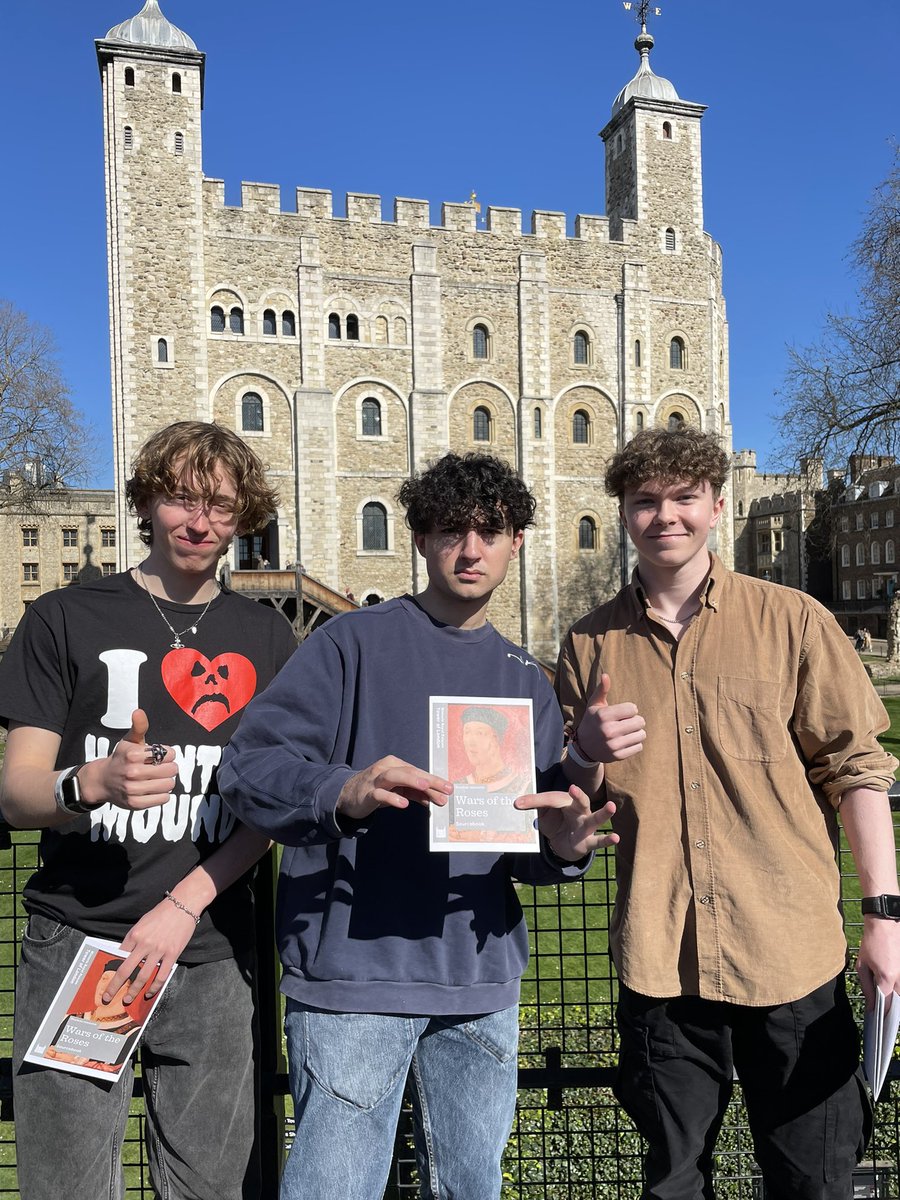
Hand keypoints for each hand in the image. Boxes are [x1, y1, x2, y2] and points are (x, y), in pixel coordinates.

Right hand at [79, 709, 177, 810]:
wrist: (103, 781)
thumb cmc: (122, 758)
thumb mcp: (129, 740)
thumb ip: (139, 726)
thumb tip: (138, 711)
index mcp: (133, 754)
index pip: (169, 754)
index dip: (168, 754)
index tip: (159, 755)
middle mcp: (132, 772)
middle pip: (172, 770)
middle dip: (169, 767)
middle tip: (160, 767)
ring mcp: (133, 789)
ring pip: (169, 785)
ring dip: (167, 781)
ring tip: (157, 778)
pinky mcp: (135, 804)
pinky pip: (163, 799)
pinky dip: (162, 794)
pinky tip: (153, 789)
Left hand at [103, 897, 198, 1003]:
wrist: (183, 904)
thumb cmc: (161, 913)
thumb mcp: (142, 923)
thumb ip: (134, 939)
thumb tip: (125, 956)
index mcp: (135, 935)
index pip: (119, 956)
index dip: (111, 969)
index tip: (105, 980)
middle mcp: (145, 944)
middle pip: (126, 970)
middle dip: (115, 987)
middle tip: (107, 998)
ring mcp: (159, 950)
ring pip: (142, 976)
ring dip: (133, 991)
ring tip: (128, 999)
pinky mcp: (172, 954)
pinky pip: (161, 976)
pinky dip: (154, 987)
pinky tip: (149, 992)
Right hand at [336, 756, 451, 820]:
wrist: (348, 795)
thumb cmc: (378, 789)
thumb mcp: (399, 790)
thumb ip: (417, 793)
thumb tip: (438, 798)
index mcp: (396, 765)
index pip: (418, 772)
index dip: (434, 780)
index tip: (449, 789)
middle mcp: (386, 768)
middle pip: (410, 771)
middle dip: (429, 780)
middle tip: (445, 788)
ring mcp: (376, 779)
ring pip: (395, 776)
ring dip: (412, 780)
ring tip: (426, 786)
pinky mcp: (367, 793)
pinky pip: (380, 794)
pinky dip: (392, 797)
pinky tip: (403, 803)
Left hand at [515, 785, 618, 861]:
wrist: (564, 845)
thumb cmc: (555, 824)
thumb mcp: (543, 816)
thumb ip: (535, 808)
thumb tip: (518, 803)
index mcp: (566, 802)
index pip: (551, 800)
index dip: (534, 801)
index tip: (518, 804)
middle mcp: (579, 811)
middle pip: (580, 801)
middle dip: (578, 795)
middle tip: (573, 788)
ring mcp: (586, 825)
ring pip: (596, 819)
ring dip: (604, 813)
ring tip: (611, 806)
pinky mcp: (589, 841)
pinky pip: (599, 841)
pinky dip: (607, 840)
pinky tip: (616, 838)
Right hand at [575, 674, 644, 763]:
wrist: (584, 747)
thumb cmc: (592, 721)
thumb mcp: (594, 705)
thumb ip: (602, 690)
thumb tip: (605, 675)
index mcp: (603, 716)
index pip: (633, 709)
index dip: (630, 709)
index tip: (622, 713)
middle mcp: (608, 730)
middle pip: (640, 722)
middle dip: (635, 721)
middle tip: (627, 722)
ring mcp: (613, 745)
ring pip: (641, 735)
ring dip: (637, 732)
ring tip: (627, 732)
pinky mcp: (618, 756)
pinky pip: (639, 746)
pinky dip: (635, 743)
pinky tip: (625, 741)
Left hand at [857, 917, 899, 1010]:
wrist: (885, 925)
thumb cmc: (871, 943)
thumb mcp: (862, 965)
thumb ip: (867, 987)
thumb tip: (871, 1005)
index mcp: (887, 978)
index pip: (887, 1005)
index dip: (881, 1015)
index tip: (876, 1022)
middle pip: (897, 1002)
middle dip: (890, 1010)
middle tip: (880, 1016)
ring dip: (894, 999)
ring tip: (883, 1004)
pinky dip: (897, 989)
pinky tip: (889, 990)